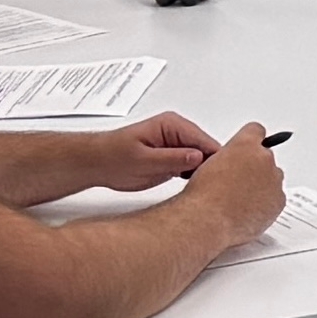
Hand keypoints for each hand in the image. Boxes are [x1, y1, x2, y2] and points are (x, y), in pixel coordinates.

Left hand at [84, 111, 222, 191]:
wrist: (96, 164)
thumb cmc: (112, 156)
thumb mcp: (143, 160)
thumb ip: (172, 158)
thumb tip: (198, 156)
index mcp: (173, 125)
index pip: (207, 142)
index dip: (217, 162)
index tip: (220, 179)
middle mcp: (179, 133)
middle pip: (210, 152)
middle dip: (213, 170)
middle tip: (211, 190)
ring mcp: (178, 147)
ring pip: (206, 162)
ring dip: (205, 176)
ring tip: (204, 192)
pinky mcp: (175, 160)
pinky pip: (196, 169)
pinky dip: (197, 180)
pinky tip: (195, 191)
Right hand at [179, 121, 285, 241]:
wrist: (209, 220)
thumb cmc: (203, 195)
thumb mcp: (207, 164)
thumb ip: (227, 157)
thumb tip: (232, 162)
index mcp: (245, 145)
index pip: (255, 130)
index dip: (250, 139)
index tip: (250, 146)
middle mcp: (264, 159)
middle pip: (265, 157)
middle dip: (254, 167)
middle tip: (236, 182)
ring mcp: (274, 180)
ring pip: (271, 179)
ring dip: (261, 185)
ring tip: (239, 199)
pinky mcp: (279, 200)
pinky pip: (275, 198)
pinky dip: (265, 203)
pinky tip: (247, 210)